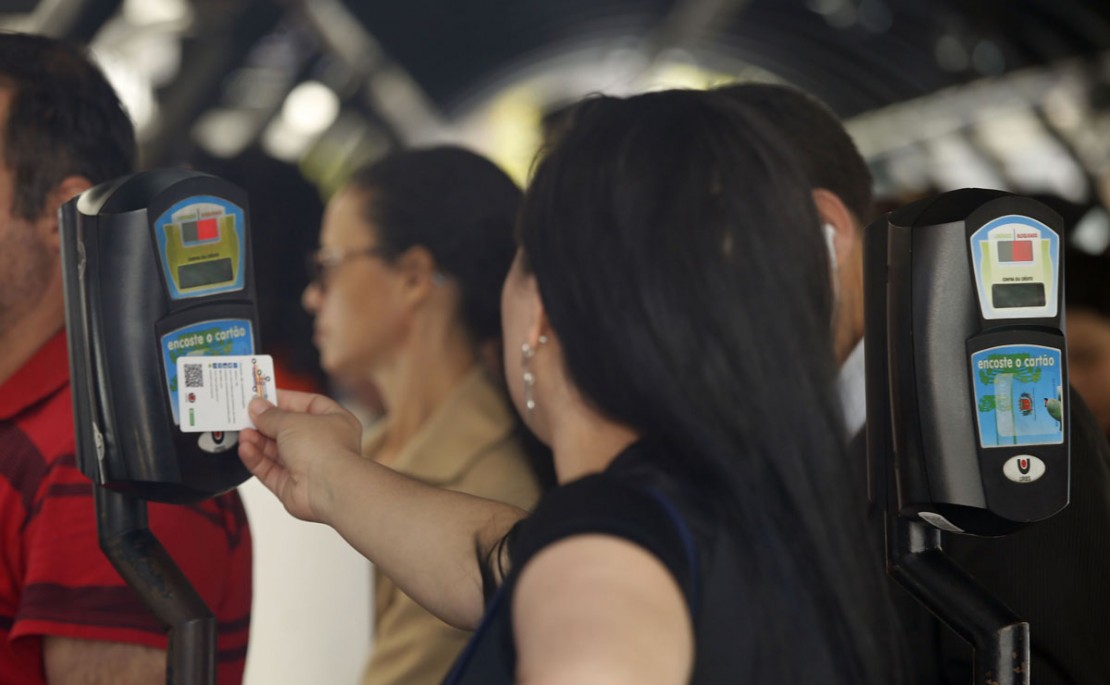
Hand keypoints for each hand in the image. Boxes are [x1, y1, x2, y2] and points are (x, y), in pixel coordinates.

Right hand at [238, 390, 362, 522]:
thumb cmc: (324, 449)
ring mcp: (308, 465)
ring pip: (277, 451)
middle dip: (266, 422)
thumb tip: (256, 407)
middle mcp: (323, 443)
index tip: (263, 395)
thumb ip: (271, 415)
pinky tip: (245, 448)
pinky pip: (270, 469)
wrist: (330, 488)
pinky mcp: (292, 486)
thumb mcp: (293, 422)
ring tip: (242, 432)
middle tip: (245, 414)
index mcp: (335, 421)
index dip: (286, 399)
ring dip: (258, 441)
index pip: (309, 404)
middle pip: (289, 429)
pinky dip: (257, 459)